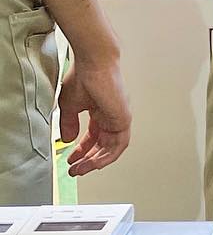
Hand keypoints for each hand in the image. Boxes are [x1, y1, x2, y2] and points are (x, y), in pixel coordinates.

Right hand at [58, 54, 130, 173]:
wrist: (93, 64)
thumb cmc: (83, 77)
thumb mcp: (69, 106)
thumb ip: (68, 124)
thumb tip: (67, 140)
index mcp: (100, 112)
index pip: (93, 137)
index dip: (81, 150)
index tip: (71, 160)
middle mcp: (111, 116)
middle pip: (102, 145)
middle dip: (88, 160)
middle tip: (75, 171)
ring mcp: (119, 118)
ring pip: (111, 148)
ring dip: (95, 161)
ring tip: (80, 170)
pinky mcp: (123, 119)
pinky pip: (119, 144)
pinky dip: (107, 156)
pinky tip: (94, 162)